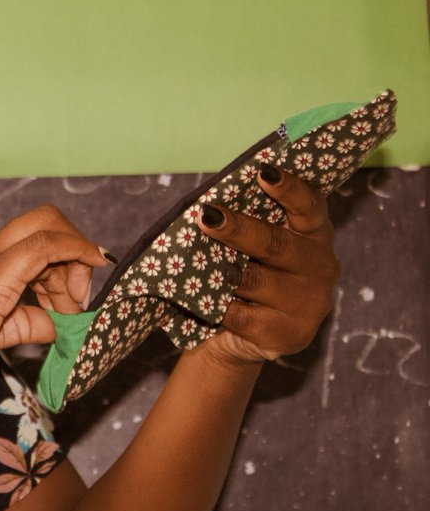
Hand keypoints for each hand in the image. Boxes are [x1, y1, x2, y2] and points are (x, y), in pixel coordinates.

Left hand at [196, 164, 339, 365]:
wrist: (238, 339)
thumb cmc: (244, 276)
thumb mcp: (250, 248)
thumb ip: (244, 225)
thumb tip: (207, 208)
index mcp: (314, 234)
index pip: (309, 205)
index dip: (289, 188)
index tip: (264, 172)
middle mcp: (320, 266)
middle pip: (275, 244)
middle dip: (238, 230)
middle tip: (207, 217)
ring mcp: (308, 303)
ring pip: (254, 281)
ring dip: (220, 272)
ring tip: (190, 262)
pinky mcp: (288, 334)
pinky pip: (240, 315)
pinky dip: (216, 306)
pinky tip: (197, 299)